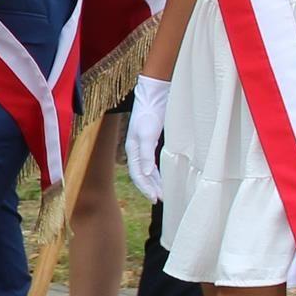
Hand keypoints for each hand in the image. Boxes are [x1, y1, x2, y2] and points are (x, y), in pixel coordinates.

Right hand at [125, 75, 169, 200]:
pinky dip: (157, 172)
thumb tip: (145, 174)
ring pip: (147, 170)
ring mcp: (143, 146)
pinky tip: (164, 177)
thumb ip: (145, 155)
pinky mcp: (151, 142)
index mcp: (132, 149)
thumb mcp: (147, 134)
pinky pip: (152, 163)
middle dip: (150, 188)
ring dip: (154, 182)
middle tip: (161, 199)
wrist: (154, 96)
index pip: (137, 174)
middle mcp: (136, 150)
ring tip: (163, 192)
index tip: (156, 198)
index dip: (145, 187)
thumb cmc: (149, 113)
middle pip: (141, 174)